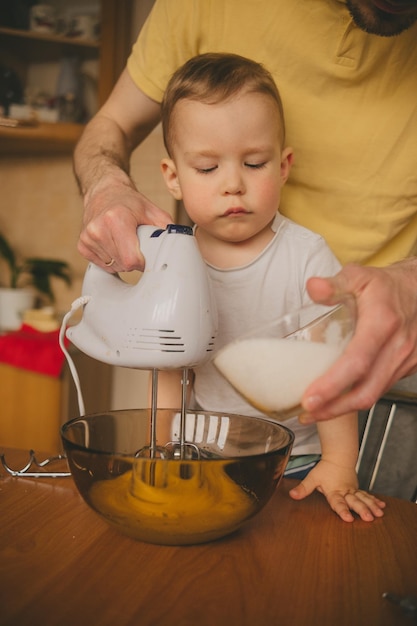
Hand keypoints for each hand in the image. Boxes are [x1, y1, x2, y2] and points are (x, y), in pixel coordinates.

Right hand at [77, 175, 171, 272]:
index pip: (130, 259)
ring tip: (123, 242)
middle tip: (136, 245)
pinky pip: (102, 265)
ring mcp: (88, 238)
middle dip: (133, 261)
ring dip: (122, 261)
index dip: (142, 262)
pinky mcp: (82, 245)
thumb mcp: (152, 211)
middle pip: (123, 265)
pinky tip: (113, 245)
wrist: (103, 191)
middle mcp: (98, 228)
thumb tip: (178, 246)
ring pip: (113, 266)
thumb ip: (166, 229)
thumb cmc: (128, 201)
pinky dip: (111, 260)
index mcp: (116, 219)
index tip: (146, 255)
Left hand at [289, 460, 385, 521]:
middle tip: (369, 518)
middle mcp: (345, 491)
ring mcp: (353, 490)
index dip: (342, 510)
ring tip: (379, 514)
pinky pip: (367, 495)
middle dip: (362, 510)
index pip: (337, 502)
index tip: (348, 518)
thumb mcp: (312, 478)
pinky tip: (382, 507)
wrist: (339, 457)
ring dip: (371, 506)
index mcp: (334, 491)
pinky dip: (375, 500)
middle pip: (354, 501)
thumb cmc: (325, 469)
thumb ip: (303, 488)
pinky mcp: (357, 489)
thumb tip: (292, 495)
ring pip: (363, 498)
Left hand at [301, 260, 416, 419]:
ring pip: (373, 395)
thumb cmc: (387, 286)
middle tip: (306, 413)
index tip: (309, 398)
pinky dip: (357, 399)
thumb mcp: (360, 277)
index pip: (357, 362)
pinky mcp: (406, 368)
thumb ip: (335, 284)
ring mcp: (404, 361)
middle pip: (365, 391)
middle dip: (333, 408)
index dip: (332, 385)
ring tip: (315, 412)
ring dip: (343, 408)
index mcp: (382, 324)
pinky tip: (338, 399)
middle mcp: (396, 347)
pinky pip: (380, 389)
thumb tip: (313, 287)